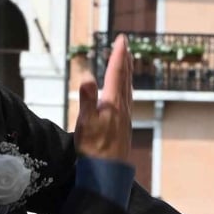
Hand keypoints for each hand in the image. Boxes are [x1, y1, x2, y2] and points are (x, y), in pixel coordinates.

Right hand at [73, 36, 131, 161]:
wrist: (108, 174)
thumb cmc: (93, 149)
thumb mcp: (85, 123)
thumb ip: (86, 98)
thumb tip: (87, 75)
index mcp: (113, 103)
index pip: (116, 73)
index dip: (119, 55)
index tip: (122, 39)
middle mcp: (123, 108)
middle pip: (125, 78)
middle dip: (125, 60)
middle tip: (125, 44)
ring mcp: (125, 117)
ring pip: (128, 89)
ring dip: (127, 73)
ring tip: (126, 62)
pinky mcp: (124, 126)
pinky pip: (127, 99)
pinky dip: (126, 88)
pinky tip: (124, 93)